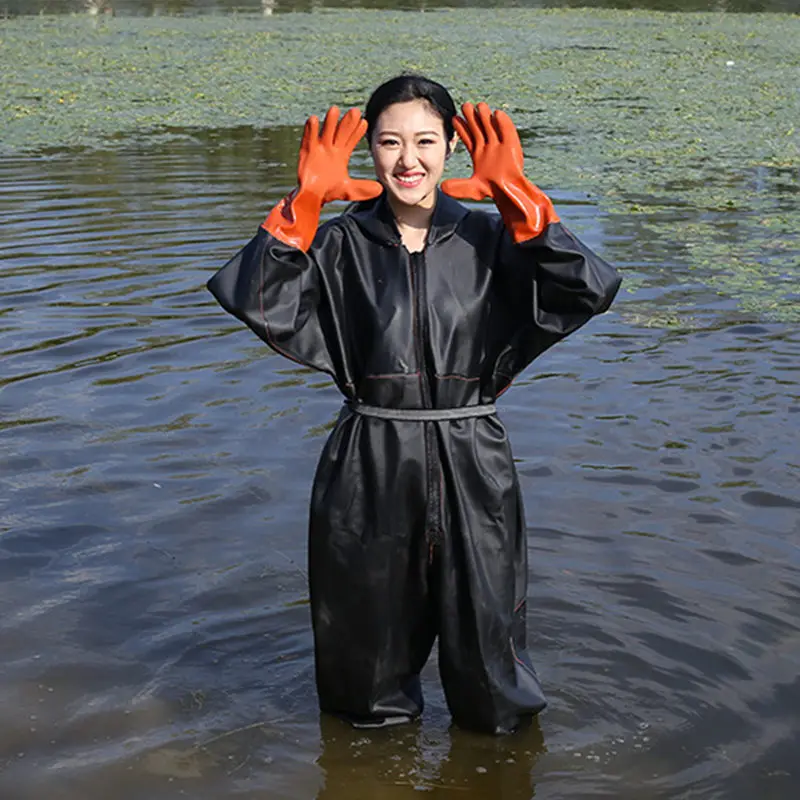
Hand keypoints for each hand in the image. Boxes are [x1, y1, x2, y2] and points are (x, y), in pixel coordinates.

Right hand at [298, 107, 382, 203]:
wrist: (312, 197)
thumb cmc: (329, 191)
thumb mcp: (349, 190)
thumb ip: (363, 188)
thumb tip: (380, 189)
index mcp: (341, 155)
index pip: (351, 140)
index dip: (357, 132)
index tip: (364, 122)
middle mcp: (331, 149)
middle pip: (340, 133)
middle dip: (347, 123)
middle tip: (355, 112)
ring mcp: (319, 149)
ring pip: (326, 133)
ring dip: (330, 122)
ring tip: (335, 110)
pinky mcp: (307, 152)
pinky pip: (309, 139)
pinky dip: (311, 130)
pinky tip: (314, 120)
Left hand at [441, 102, 557, 242]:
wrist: (508, 192)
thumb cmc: (492, 190)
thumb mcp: (472, 188)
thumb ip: (457, 187)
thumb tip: (442, 188)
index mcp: (478, 155)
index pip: (469, 138)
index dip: (462, 128)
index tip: (454, 118)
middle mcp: (488, 148)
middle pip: (479, 129)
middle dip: (472, 118)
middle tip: (465, 105)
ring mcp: (500, 145)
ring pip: (491, 127)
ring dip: (486, 117)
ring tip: (479, 106)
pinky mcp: (511, 146)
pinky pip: (507, 132)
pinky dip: (503, 123)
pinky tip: (497, 114)